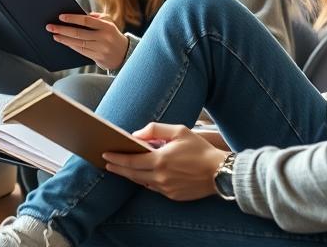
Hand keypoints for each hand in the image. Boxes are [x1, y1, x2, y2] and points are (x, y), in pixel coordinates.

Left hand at [47, 12, 128, 69]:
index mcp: (106, 26)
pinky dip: (70, 45)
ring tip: (54, 34)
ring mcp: (101, 48)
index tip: (60, 17)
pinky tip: (63, 41)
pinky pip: (81, 51)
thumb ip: (95, 17)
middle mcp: (104, 37)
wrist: (124, 54)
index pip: (86, 20)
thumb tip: (78, 14)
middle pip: (79, 33)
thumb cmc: (112, 34)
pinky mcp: (98, 57)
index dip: (73, 18)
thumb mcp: (109, 23)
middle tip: (50, 26)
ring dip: (64, 39)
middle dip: (63, 29)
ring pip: (78, 43)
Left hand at [102, 122, 227, 200]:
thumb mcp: (179, 131)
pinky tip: (142, 175)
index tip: (105, 154)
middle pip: (132, 174)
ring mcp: (166, 189)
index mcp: (160, 160)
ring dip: (130, 175)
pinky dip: (146, 181)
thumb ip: (155, 130)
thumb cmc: (200, 149)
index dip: (117, 158)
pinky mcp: (173, 196)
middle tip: (107, 163)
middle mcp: (160, 177)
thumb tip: (136, 135)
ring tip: (121, 169)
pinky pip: (154, 188)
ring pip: (142, 182)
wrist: (220, 172)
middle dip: (118, 168)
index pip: (131, 161)